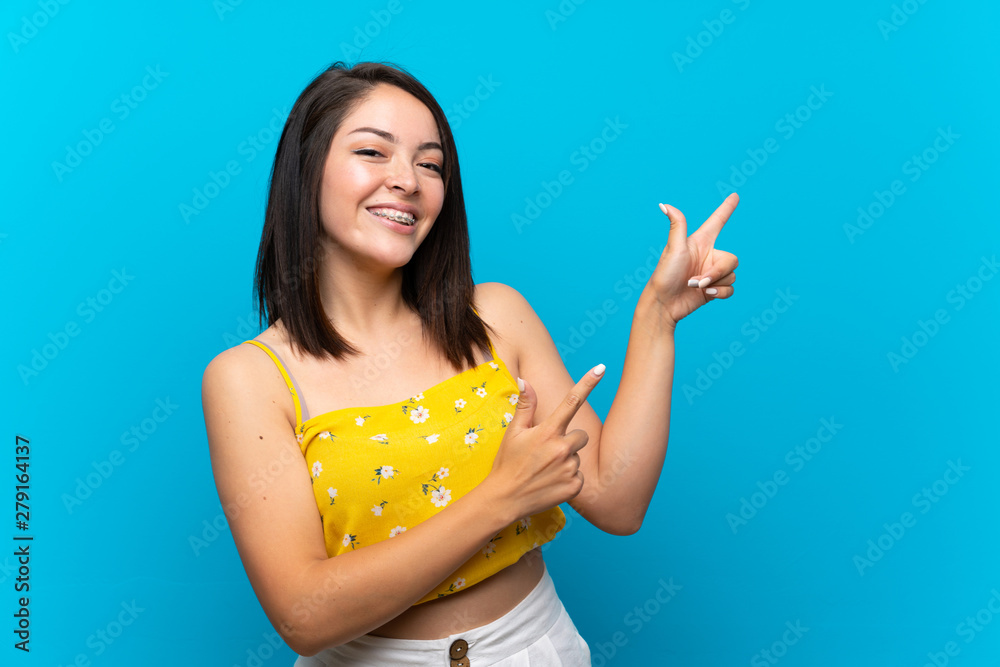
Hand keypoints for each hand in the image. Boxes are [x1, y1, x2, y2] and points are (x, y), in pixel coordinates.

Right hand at [485, 367, 603, 519]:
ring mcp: (570, 469)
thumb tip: (525, 381)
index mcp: (548, 431)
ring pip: (578, 456)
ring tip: (545, 470)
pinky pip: (580, 476)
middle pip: (581, 435)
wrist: (504, 499)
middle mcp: (562, 449)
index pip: (571, 401)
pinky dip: (569, 478)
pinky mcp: (575, 487)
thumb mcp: (513, 432)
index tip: (601, 368)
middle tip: (547, 452)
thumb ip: (525, 406)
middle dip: (569, 441)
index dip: (588, 383)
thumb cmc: (507, 463)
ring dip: (567, 461)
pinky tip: (551, 482)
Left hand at [651, 193, 739, 328]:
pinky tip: (707, 294)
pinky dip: (720, 293)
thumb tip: (664, 204)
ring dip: (716, 283)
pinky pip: (730, 289)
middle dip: (718, 272)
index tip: (735, 195)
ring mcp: (711, 273)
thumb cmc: (665, 274)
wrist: (664, 304)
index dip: (726, 209)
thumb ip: (677, 225)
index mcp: (700, 242)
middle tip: (698, 281)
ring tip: (696, 287)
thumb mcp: (673, 248)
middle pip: (732, 260)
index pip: (717, 222)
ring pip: (732, 275)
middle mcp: (708, 256)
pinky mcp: (713, 289)